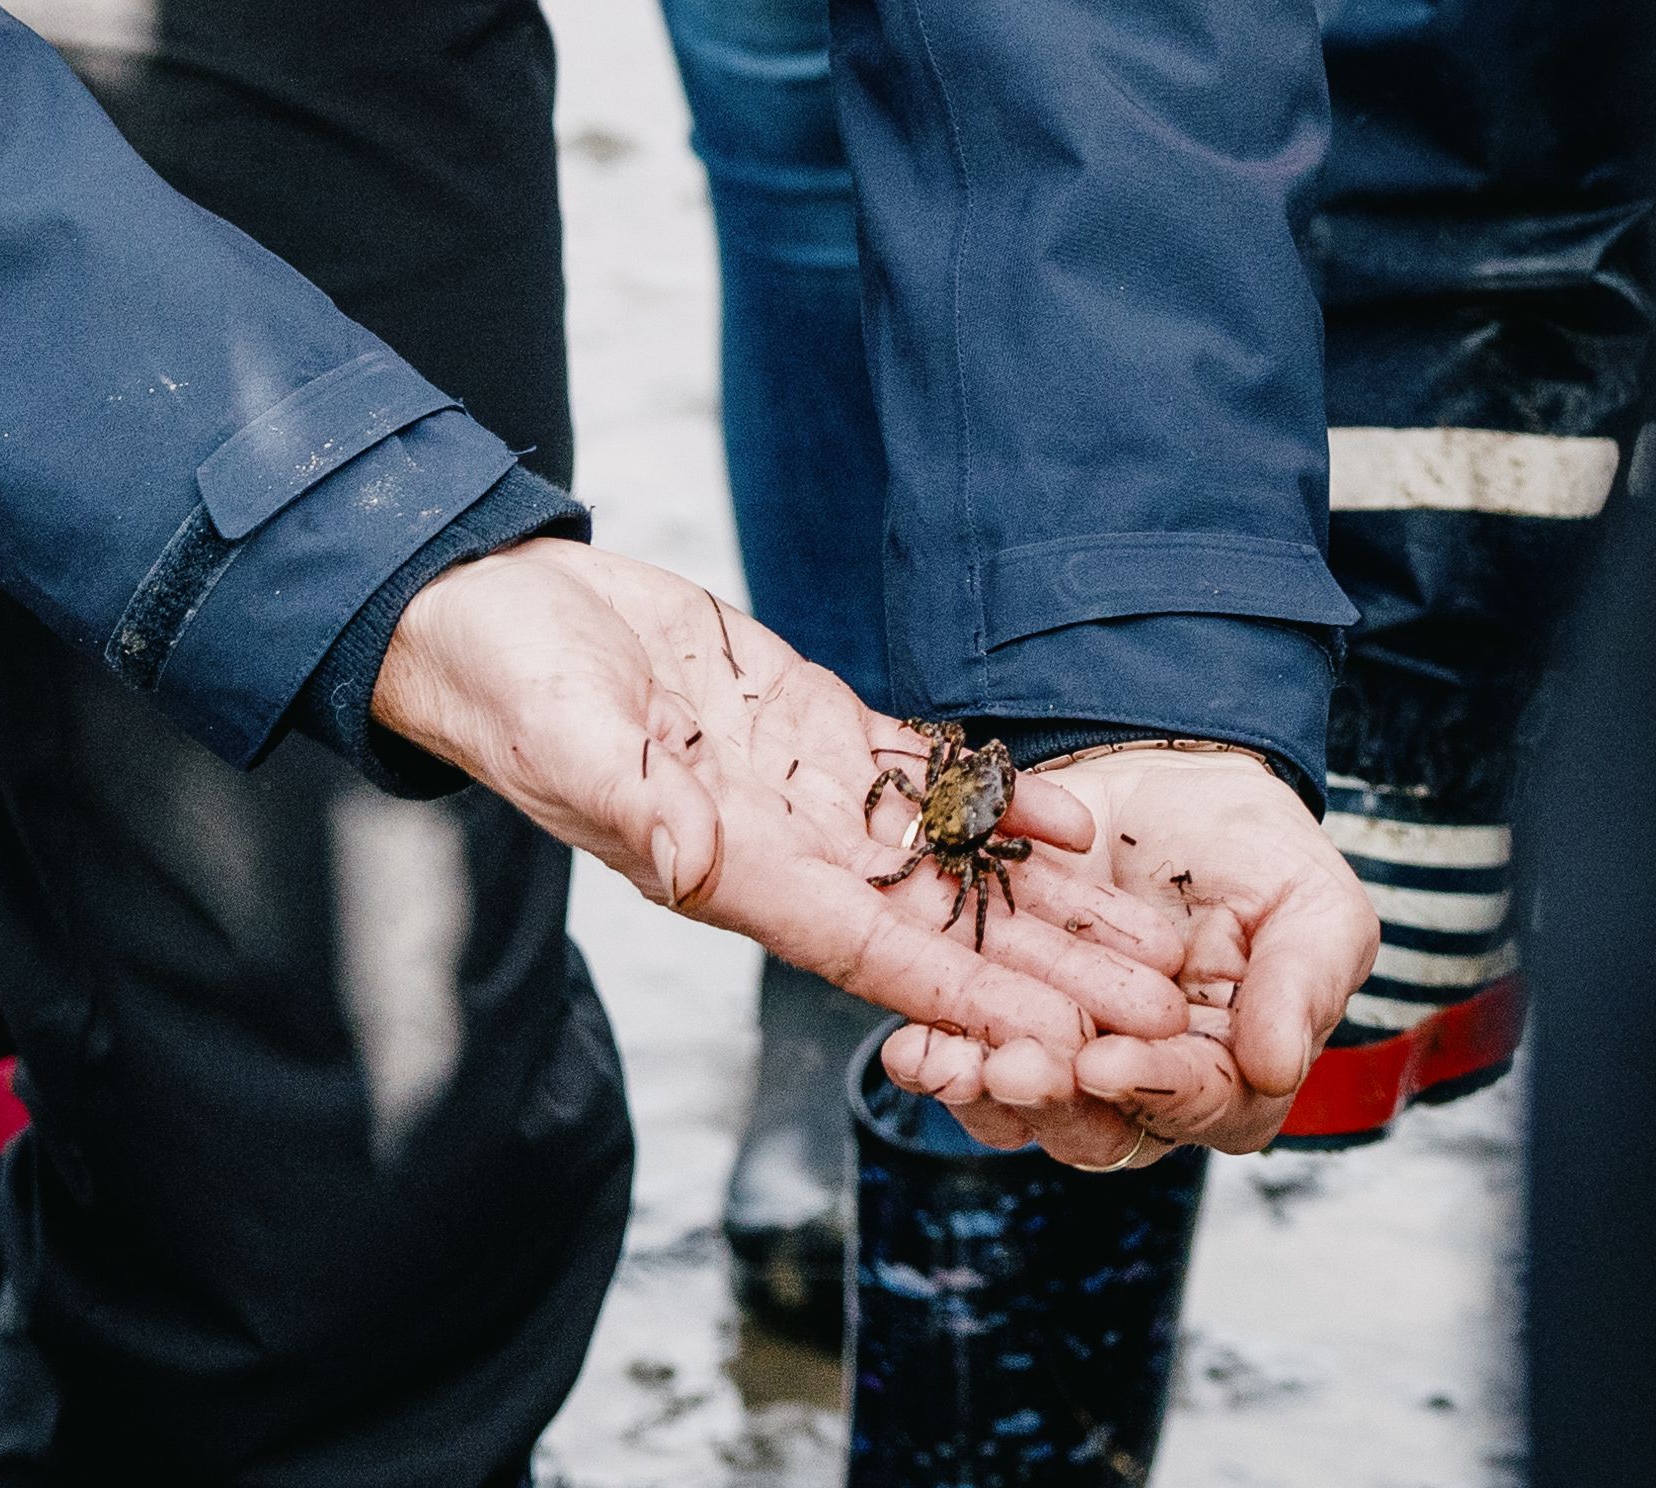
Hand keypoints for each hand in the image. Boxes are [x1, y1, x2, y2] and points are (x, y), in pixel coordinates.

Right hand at [370, 542, 1208, 1126]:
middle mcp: (786, 850)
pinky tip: (1072, 820)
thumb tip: (686, 851)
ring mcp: (807, 792)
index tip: (1069, 1041)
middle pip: (942, 927)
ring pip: (953, 864)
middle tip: (1163, 1016)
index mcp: (730, 872)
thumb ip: (627, 800)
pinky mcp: (814, 728)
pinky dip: (999, 799)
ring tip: (1151, 942)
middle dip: (1054, 973)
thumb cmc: (505, 685)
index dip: (977, 997)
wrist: (492, 614)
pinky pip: (926, 775)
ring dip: (1050, 905)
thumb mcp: (561, 738)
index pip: (876, 951)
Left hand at [876, 740, 1382, 1163]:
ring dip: (979, 1093)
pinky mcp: (1001, 1018)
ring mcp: (1067, 1060)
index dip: (1155, 1090)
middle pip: (1099, 1130)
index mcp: (1230, 1076)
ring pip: (1021, 1112)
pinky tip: (910, 1042)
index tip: (1108, 1062)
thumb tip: (1279, 1068)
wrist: (1168, 777)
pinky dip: (936, 1055)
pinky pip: (964, 1057)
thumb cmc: (1257, 852)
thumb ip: (1302, 985)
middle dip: (1052, 1103)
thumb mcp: (1311, 905)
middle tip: (1013, 1068)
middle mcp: (1144, 1090)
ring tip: (943, 1059)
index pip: (1201, 1107)